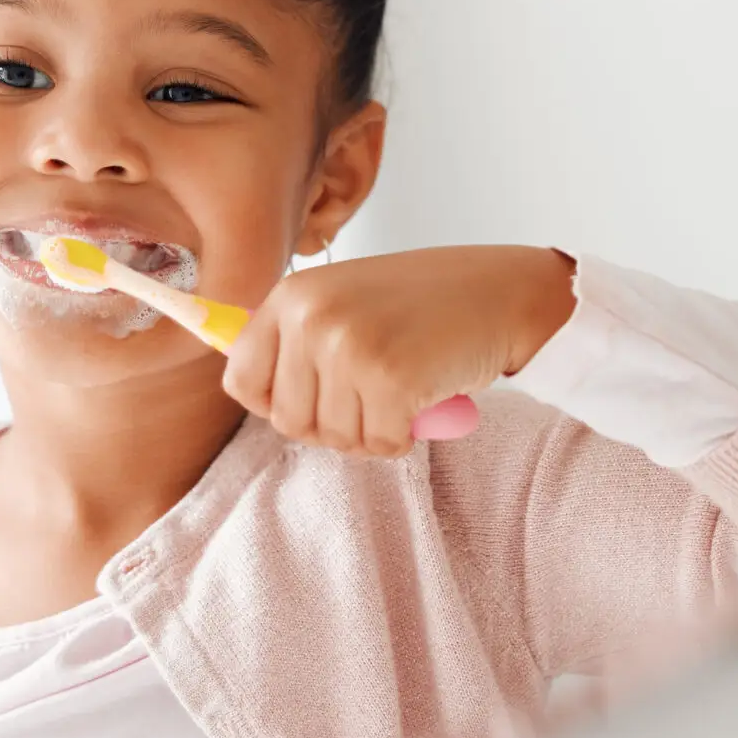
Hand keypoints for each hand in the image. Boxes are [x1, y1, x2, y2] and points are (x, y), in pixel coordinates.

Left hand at [222, 246, 576, 456]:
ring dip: (372, 429)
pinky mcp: (390, 379)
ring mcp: (348, 347)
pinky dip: (404, 437)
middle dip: (331, 423)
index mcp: (290, 296)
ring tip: (401, 386)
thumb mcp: (341, 302)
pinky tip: (423, 398)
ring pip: (335, 438)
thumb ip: (295, 340)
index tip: (313, 397)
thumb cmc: (420, 305)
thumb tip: (238, 381)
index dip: (276, 403)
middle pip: (287, 421)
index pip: (239, 380)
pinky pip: (380, 445)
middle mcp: (310, 317)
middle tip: (372, 393)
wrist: (498, 292)